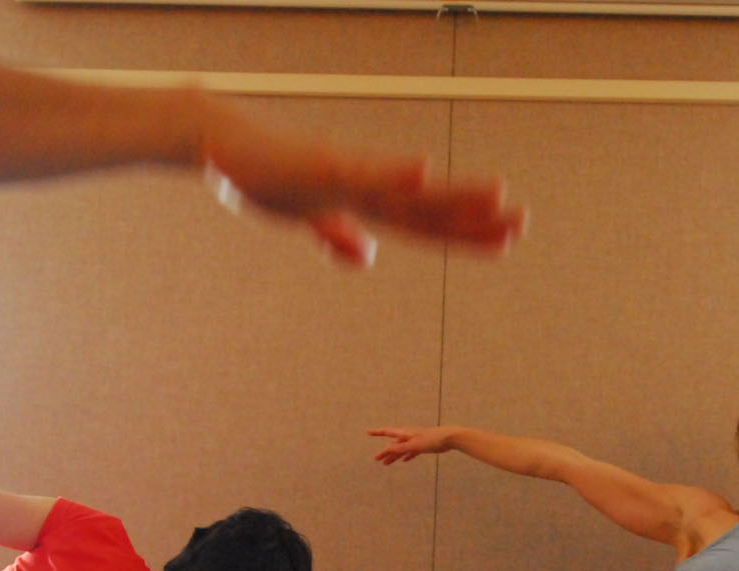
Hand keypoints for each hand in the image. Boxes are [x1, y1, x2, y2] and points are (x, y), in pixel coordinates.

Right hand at [195, 98, 523, 265]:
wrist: (215, 145)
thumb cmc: (258, 176)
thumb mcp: (302, 216)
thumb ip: (336, 234)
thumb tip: (366, 257)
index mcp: (362, 201)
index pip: (424, 223)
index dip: (464, 235)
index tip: (506, 241)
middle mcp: (364, 185)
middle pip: (428, 208)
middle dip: (474, 218)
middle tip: (523, 223)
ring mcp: (345, 174)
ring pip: (407, 190)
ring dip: (452, 193)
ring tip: (498, 195)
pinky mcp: (319, 168)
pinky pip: (360, 174)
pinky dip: (391, 173)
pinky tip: (423, 170)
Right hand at [368, 425, 456, 463]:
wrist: (449, 438)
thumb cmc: (432, 439)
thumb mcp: (414, 445)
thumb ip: (401, 448)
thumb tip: (388, 450)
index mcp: (405, 433)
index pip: (388, 432)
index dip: (377, 432)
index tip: (368, 432)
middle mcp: (409, 436)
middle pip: (394, 445)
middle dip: (385, 452)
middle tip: (377, 459)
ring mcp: (416, 441)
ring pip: (402, 450)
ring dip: (394, 456)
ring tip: (386, 464)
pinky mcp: (424, 446)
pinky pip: (412, 452)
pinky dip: (407, 456)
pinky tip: (405, 461)